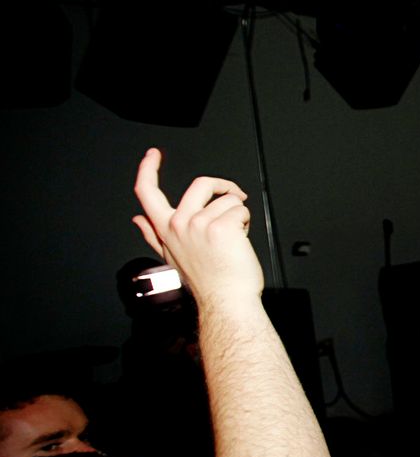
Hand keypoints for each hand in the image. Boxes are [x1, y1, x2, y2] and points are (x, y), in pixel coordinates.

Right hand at [132, 148, 262, 304]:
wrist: (226, 301)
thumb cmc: (207, 282)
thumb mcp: (172, 257)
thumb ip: (153, 235)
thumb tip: (137, 219)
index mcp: (165, 230)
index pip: (147, 193)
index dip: (147, 169)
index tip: (152, 155)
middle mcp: (179, 225)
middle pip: (200, 184)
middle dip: (222, 187)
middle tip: (234, 196)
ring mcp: (199, 224)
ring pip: (227, 199)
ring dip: (237, 215)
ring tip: (233, 238)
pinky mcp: (220, 226)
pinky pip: (240, 208)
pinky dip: (246, 221)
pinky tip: (240, 240)